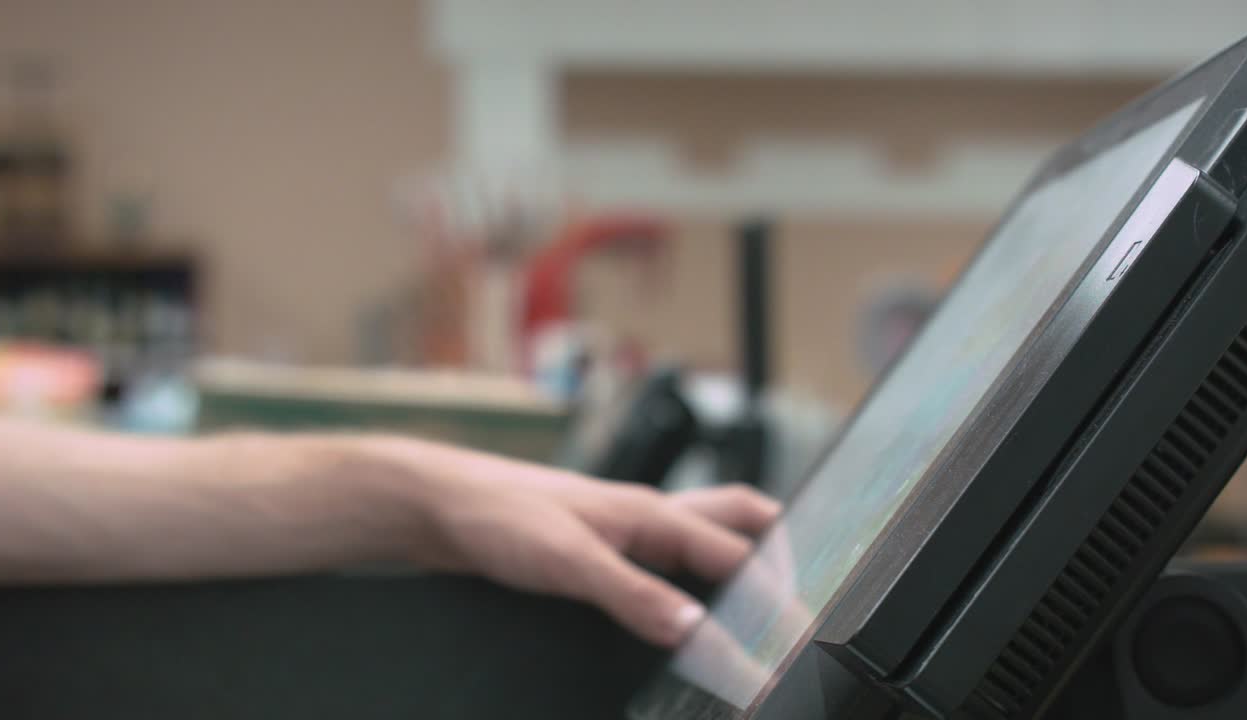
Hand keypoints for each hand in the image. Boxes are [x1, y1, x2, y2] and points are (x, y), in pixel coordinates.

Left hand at [392, 443, 779, 646]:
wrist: (439, 505)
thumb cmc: (497, 515)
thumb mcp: (569, 561)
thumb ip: (633, 595)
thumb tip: (696, 629)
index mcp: (651, 511)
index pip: (734, 555)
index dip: (771, 596)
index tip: (796, 634)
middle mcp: (646, 515)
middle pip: (737, 517)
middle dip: (780, 544)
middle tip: (807, 587)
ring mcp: (624, 527)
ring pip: (703, 532)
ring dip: (739, 554)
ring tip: (763, 592)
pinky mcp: (599, 546)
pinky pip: (666, 555)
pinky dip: (693, 573)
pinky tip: (685, 600)